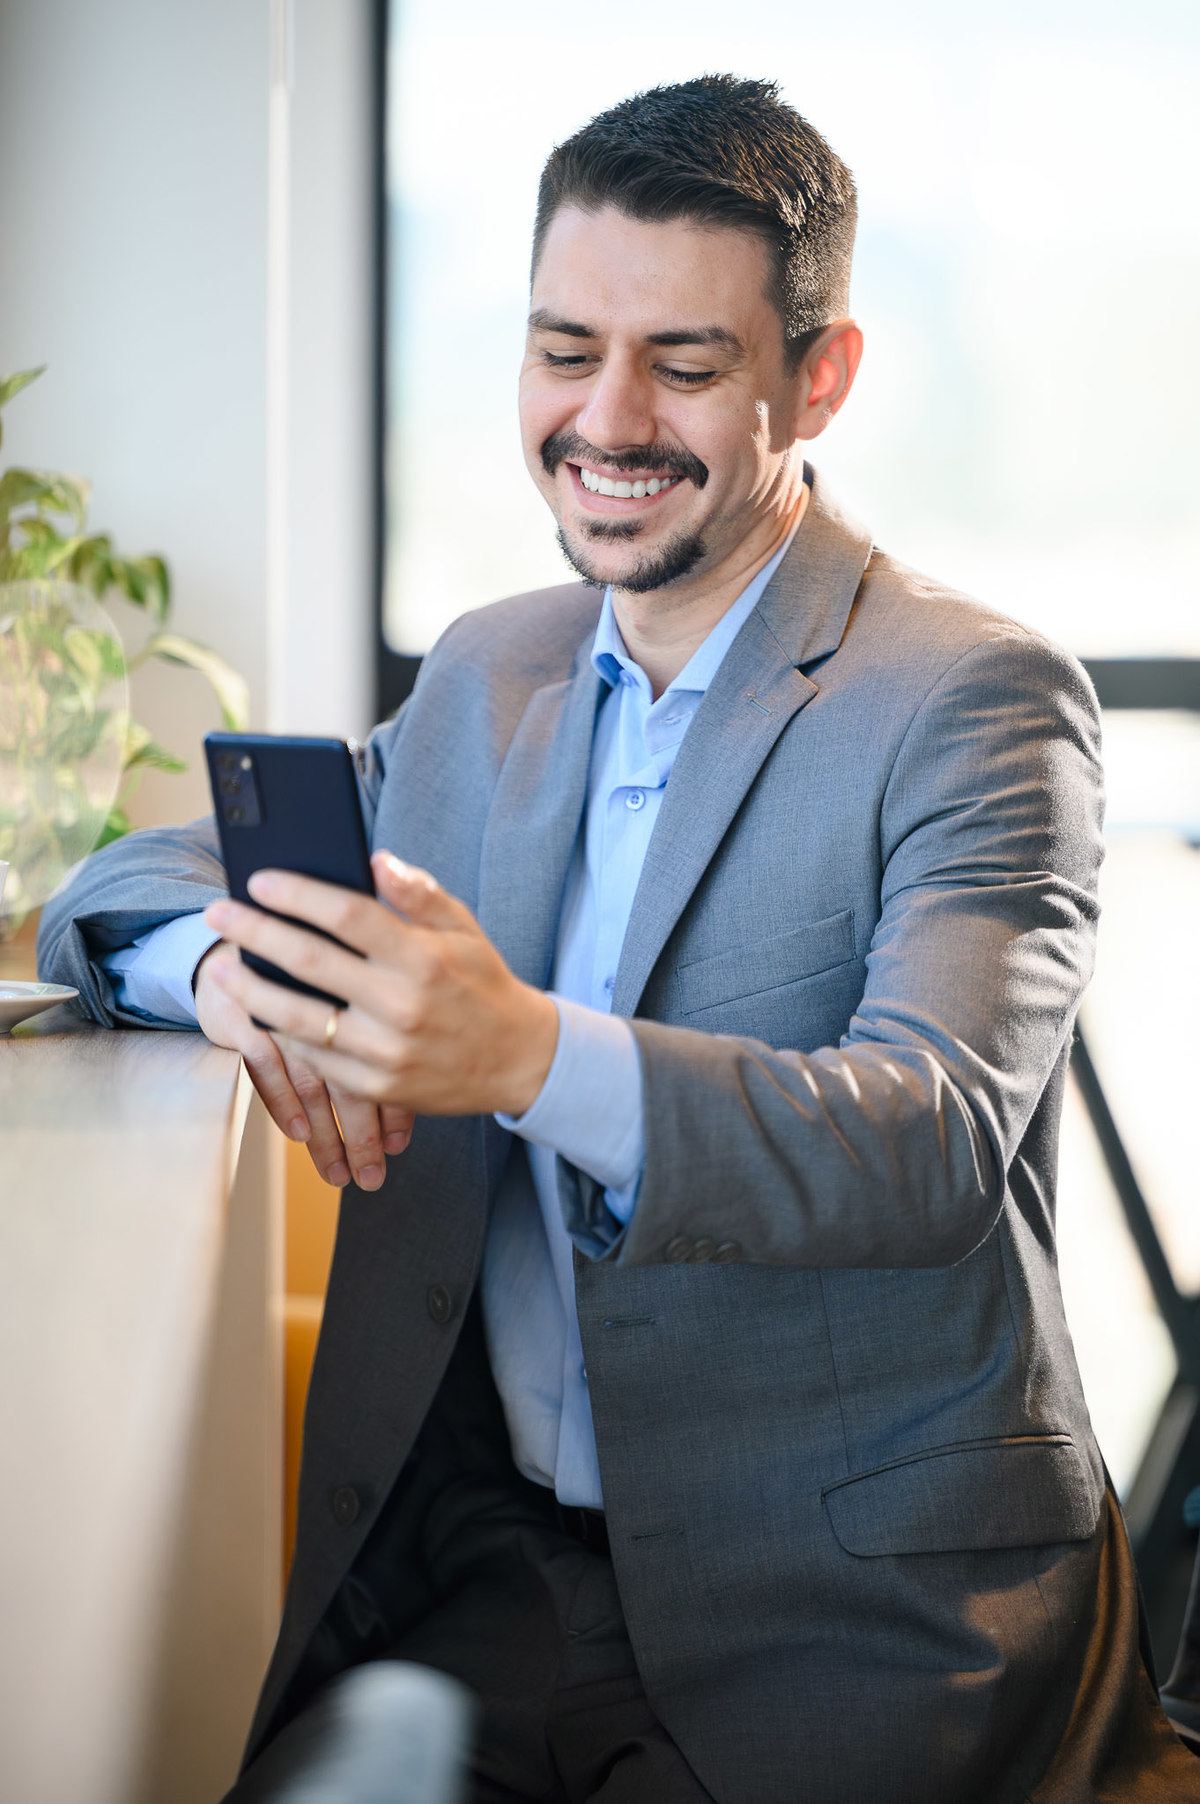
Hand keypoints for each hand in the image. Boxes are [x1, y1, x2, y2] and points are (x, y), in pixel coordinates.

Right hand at [194, 939, 414, 1190]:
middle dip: (364, 1134)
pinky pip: (269, 1066)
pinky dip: (284, 1101)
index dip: (396, 1106)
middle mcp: (330, 1005)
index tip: (399, 1146)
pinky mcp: (247, 1016)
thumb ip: (380, 1013)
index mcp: (365, 995)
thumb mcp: (352, 965)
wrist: (248, 920)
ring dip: (327, 1133)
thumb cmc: (310, 950)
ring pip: (314, 1082)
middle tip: (372, 1178)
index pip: (389, 1059)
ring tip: (339, 1175)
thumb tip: (415, 1076)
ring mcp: (289, 1012)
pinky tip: (298, 1133)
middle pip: (354, 1078)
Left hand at [202, 852, 559, 1118]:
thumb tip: (375, 860)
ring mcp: (386, 1051)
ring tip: (220, 967)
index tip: (259, 880)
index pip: (347, 915)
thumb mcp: (463, 929)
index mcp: (423, 958)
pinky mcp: (377, 1086)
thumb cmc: (483, 985)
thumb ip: (418, 892)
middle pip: (309, 962)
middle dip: (254, 932)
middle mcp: (402, 1005)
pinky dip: (280, 1033)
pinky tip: (259, 1010)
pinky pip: (313, 1058)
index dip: (298, 894)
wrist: (518, 1060)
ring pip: (298, 1017)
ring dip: (250, 988)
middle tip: (219, 913)